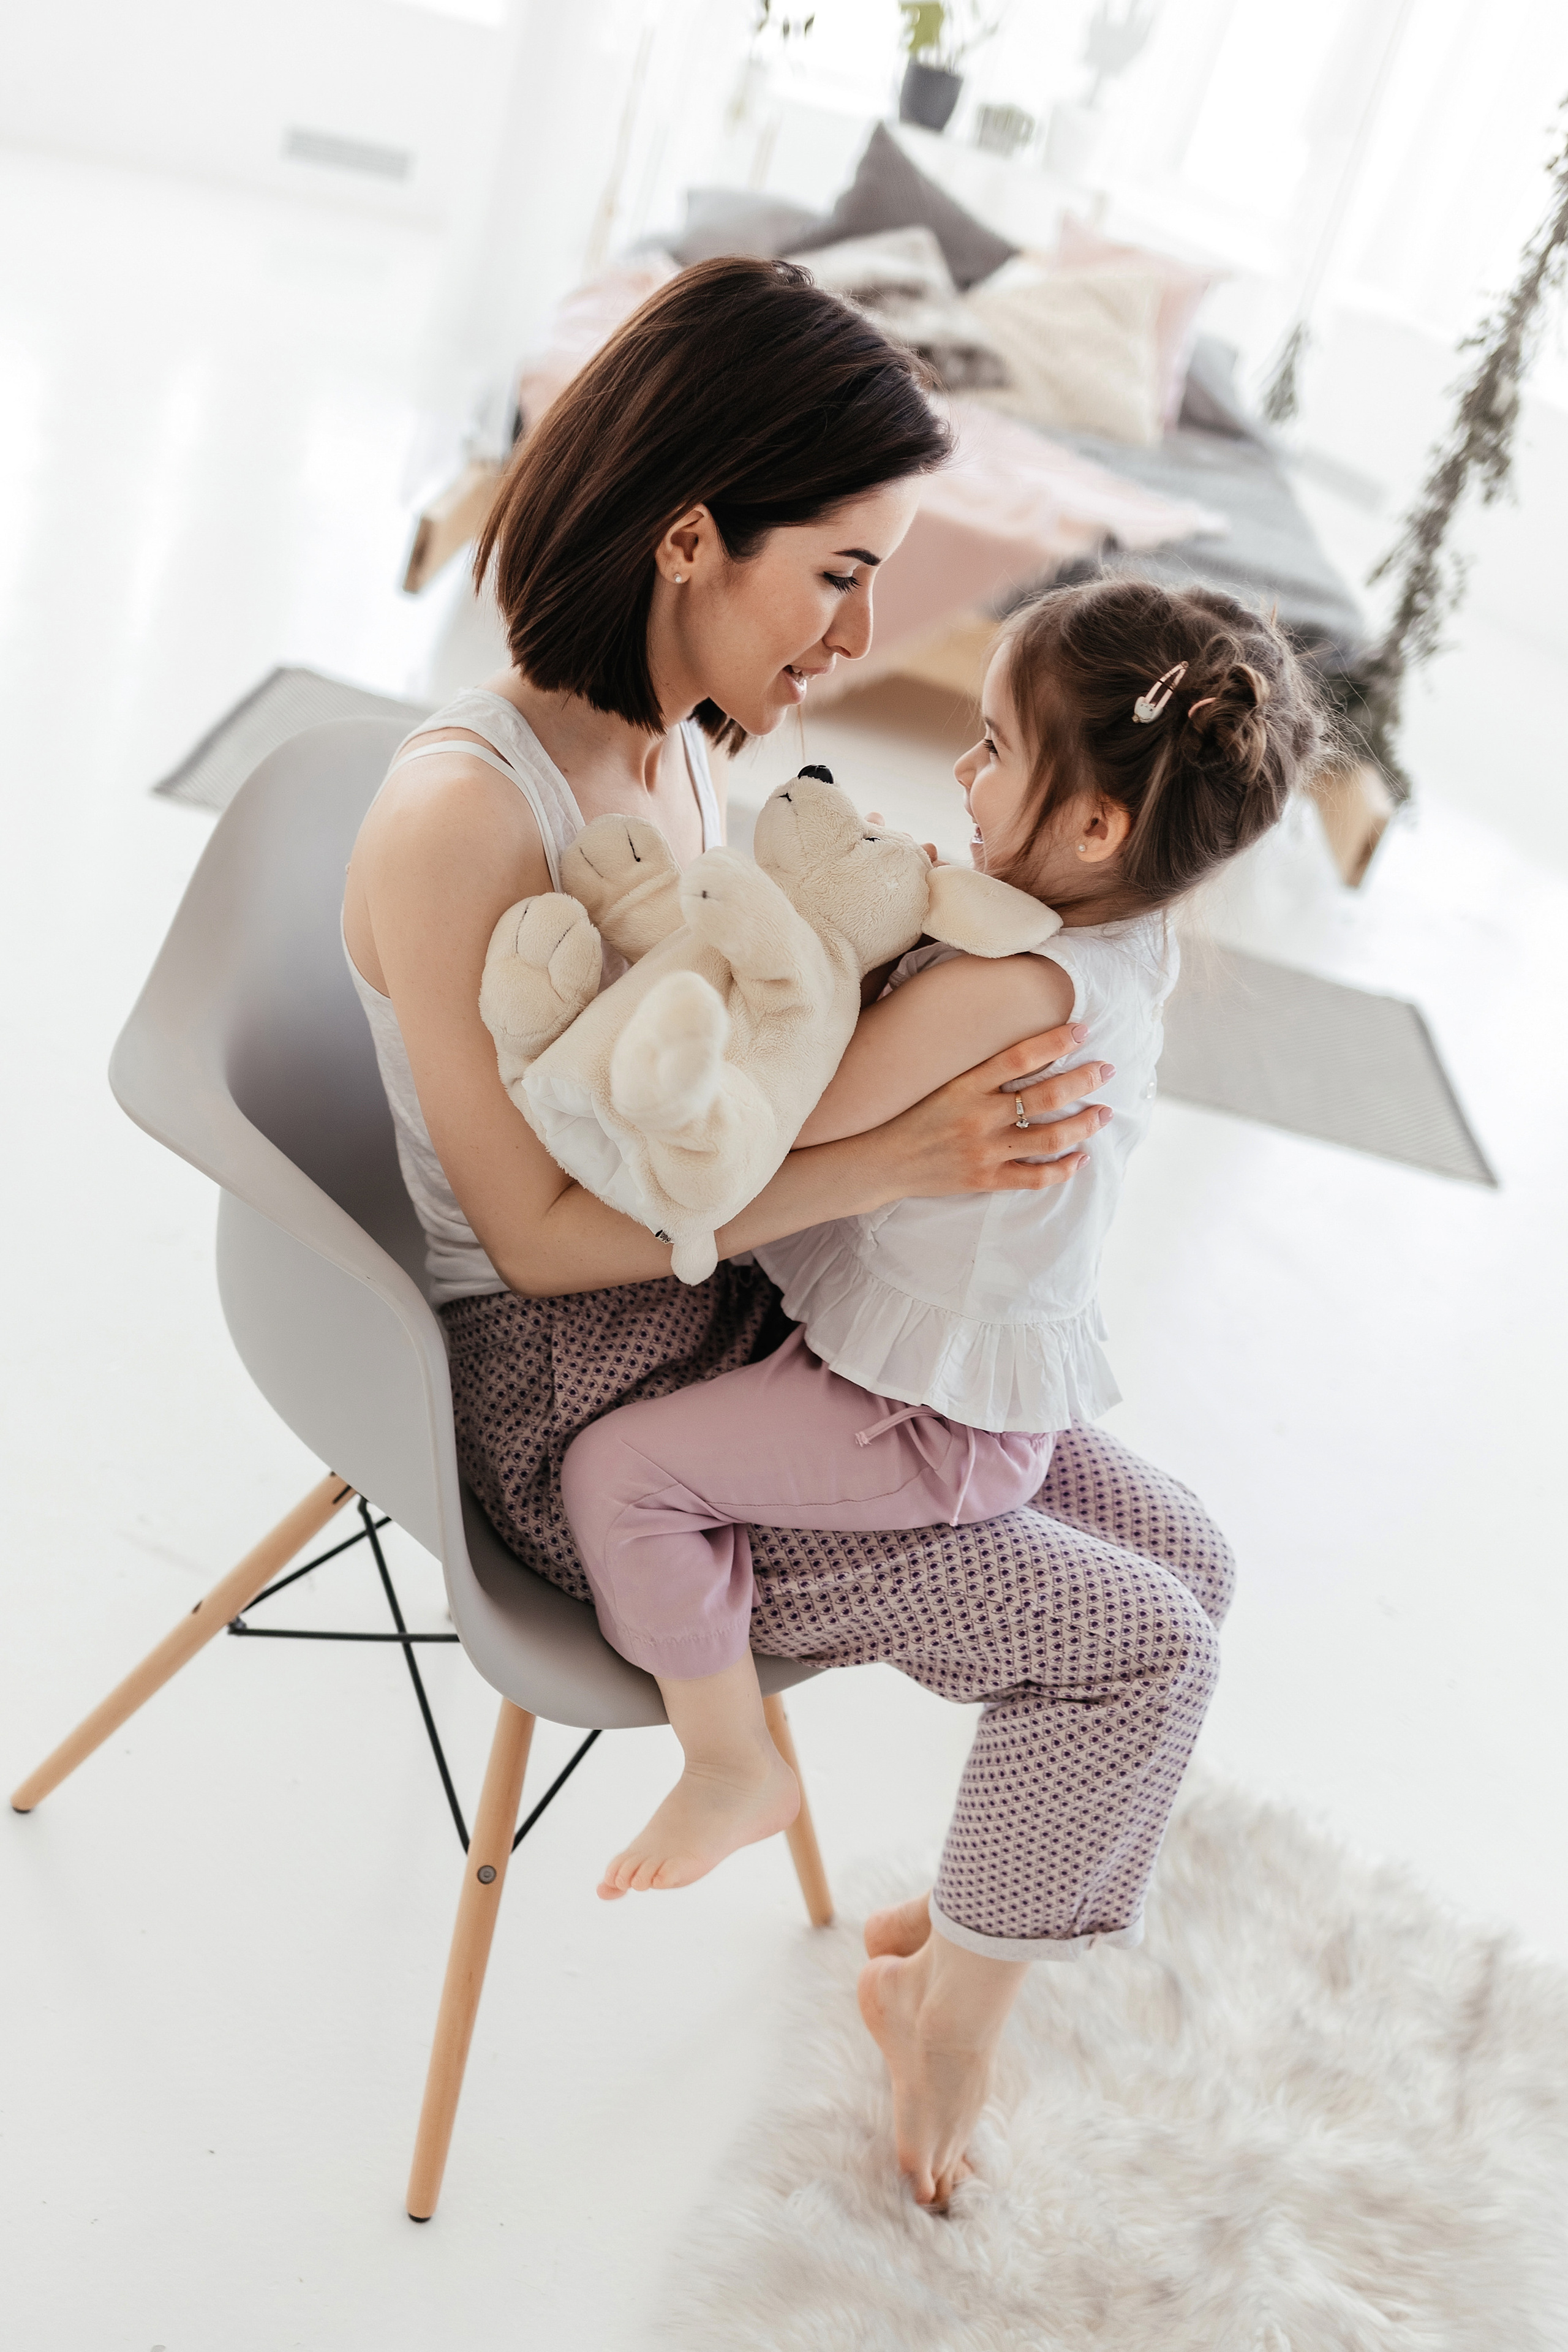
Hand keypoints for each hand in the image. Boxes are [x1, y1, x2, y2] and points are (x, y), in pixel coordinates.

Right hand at [881, 1024, 1107, 1198]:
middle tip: (1107, 1069)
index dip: (1055, 1040)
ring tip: (1105, 1112)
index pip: (1020, 1056)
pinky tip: (1081, 1158)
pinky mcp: (985, 1180)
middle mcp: (978, 1116)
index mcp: (966, 1085)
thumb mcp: (943, 1084)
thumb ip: (982, 1072)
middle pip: (1045, 1095)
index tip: (1082, 1030)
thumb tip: (1027, 1051)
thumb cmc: (914, 1118)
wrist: (881, 1162)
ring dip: (1084, 1123)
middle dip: (1083, 1079)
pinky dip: (1063, 1168)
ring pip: (1049, 1136)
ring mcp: (984, 1151)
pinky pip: (1034, 1176)